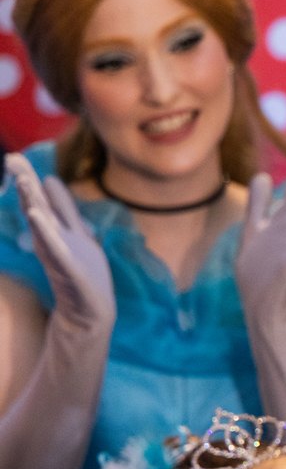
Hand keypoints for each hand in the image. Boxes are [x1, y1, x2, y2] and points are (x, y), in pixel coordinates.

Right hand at [6, 153, 114, 327]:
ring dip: (33, 203)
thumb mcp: (75, 232)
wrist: (89, 312)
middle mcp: (52, 239)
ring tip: (25, 182)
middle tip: (12, 160)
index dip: (29, 179)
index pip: (40, 200)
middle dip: (26, 184)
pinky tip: (36, 216)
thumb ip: (63, 208)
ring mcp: (58, 253)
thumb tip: (49, 180)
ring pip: (42, 224)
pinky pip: (54, 247)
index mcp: (55, 229)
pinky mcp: (67, 268)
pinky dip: (45, 232)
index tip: (15, 156)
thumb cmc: (83, 272)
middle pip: (37, 207)